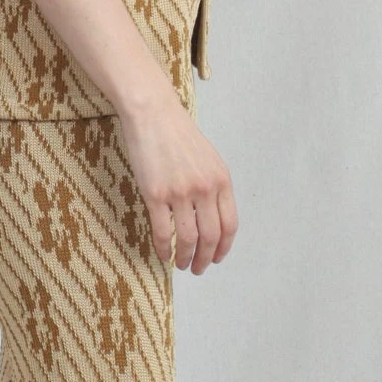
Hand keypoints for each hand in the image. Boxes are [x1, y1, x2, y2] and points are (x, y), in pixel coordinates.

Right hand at [119, 85, 237, 271]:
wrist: (152, 113)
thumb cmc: (176, 133)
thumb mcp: (207, 158)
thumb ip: (213, 185)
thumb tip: (211, 215)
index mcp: (222, 179)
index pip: (230, 224)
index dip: (225, 247)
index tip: (217, 258)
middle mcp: (205, 188)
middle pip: (212, 236)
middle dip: (206, 258)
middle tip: (198, 268)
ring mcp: (180, 192)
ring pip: (188, 238)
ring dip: (186, 257)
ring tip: (181, 265)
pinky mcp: (155, 194)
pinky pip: (163, 231)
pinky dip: (164, 248)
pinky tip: (163, 254)